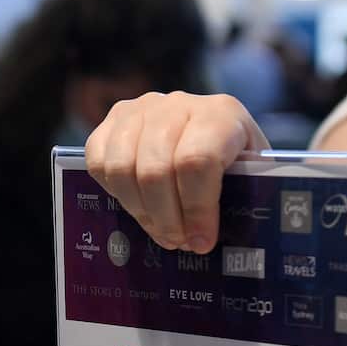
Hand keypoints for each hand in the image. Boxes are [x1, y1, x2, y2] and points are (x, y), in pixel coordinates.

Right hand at [85, 92, 269, 253]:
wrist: (210, 130)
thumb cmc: (232, 161)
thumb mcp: (248, 176)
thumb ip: (237, 199)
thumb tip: (205, 240)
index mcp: (221, 114)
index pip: (197, 161)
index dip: (196, 208)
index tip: (200, 240)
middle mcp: (177, 104)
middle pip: (155, 170)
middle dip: (165, 217)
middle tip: (177, 241)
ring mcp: (139, 110)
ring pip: (122, 168)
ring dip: (139, 210)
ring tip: (158, 227)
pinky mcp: (111, 121)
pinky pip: (97, 163)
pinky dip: (114, 192)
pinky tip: (136, 203)